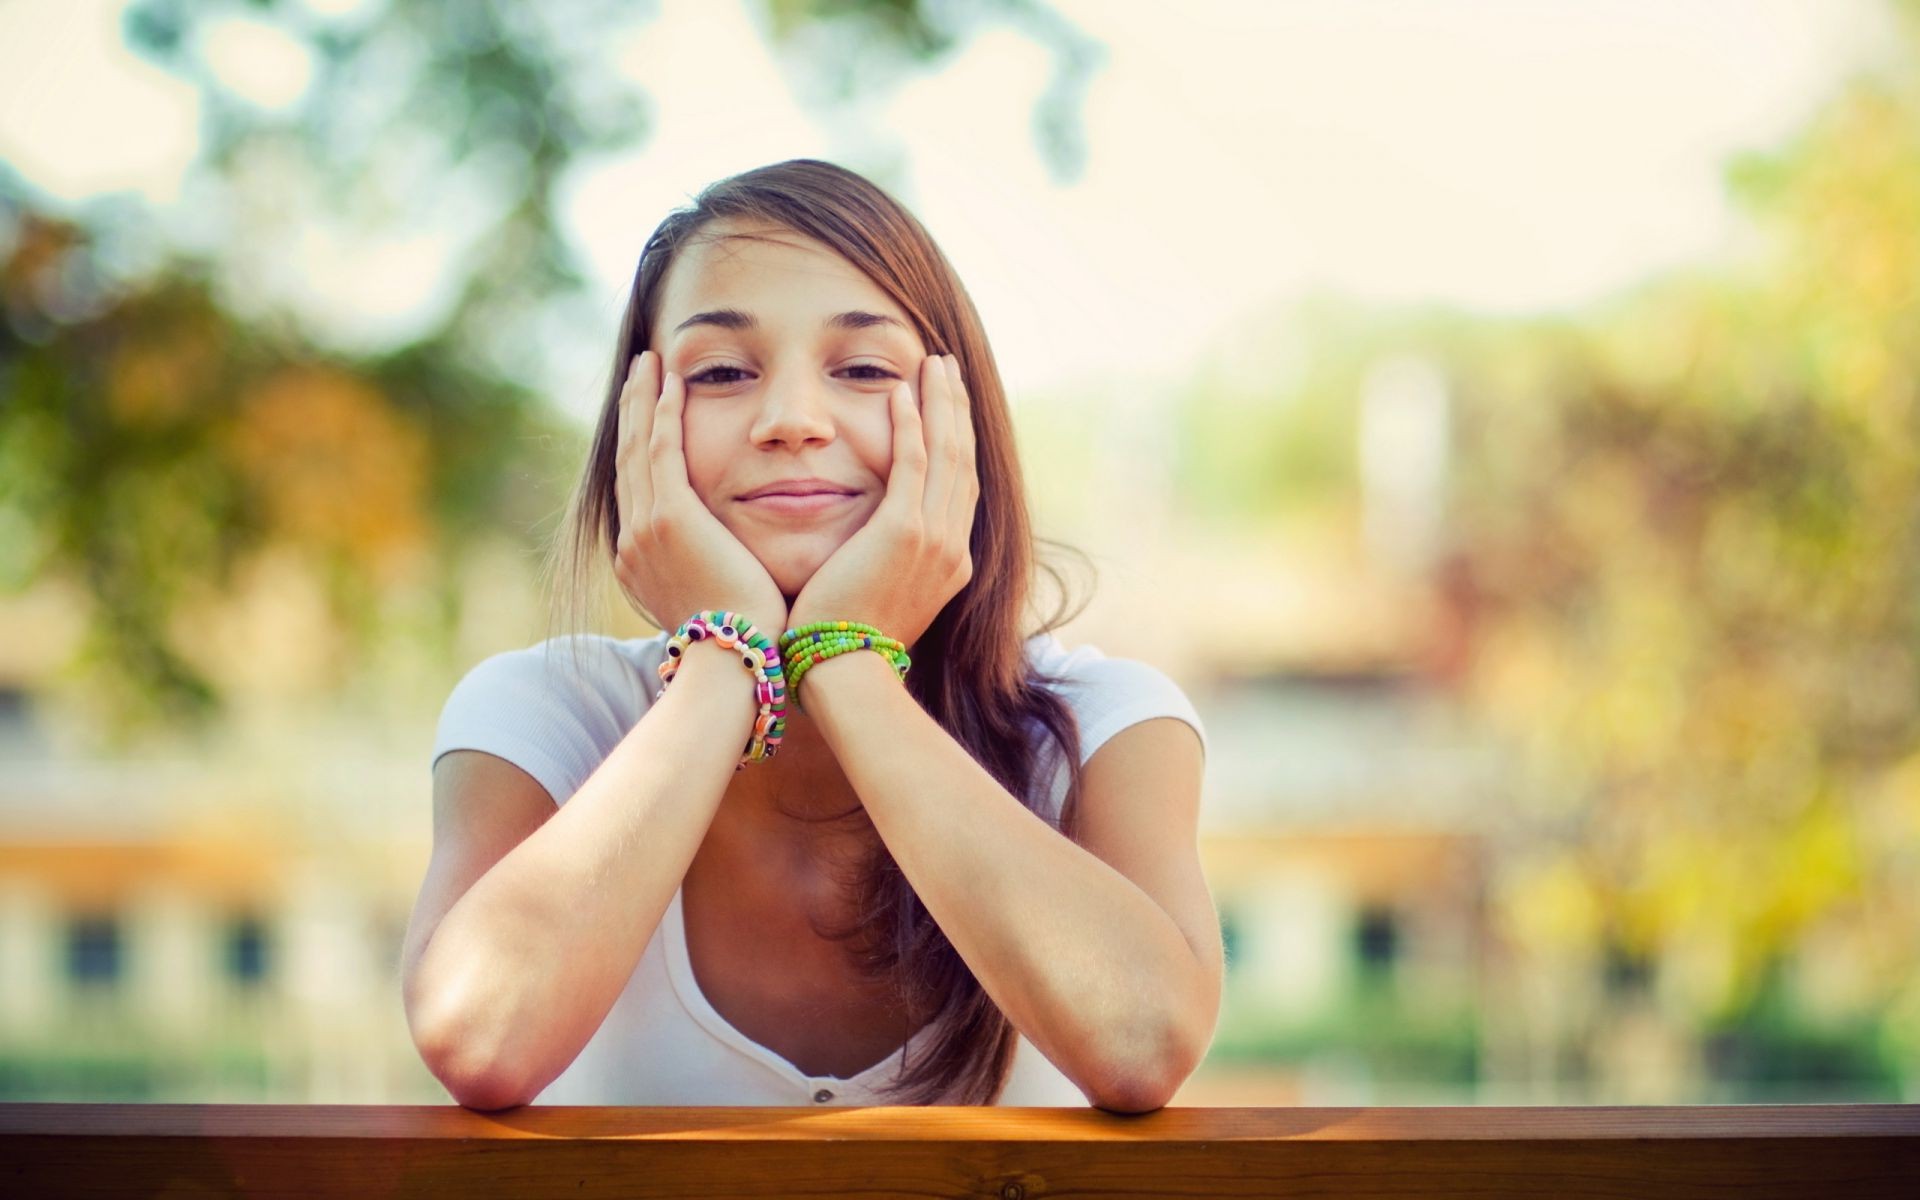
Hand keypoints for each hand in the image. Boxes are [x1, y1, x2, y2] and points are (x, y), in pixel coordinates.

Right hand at [611, 350, 788, 638]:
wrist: (732, 663)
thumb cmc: (742, 644)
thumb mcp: (718, 606)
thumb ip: (718, 577)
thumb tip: (736, 569)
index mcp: (642, 563)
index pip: (639, 491)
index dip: (640, 447)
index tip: (648, 417)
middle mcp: (633, 541)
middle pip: (629, 461)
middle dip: (633, 413)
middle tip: (640, 374)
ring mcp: (645, 527)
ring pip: (638, 447)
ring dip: (643, 400)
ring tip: (649, 364)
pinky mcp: (669, 517)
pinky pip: (660, 450)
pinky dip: (664, 413)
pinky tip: (672, 383)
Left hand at [787, 353, 977, 650]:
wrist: (846, 674)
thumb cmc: (849, 647)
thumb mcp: (881, 602)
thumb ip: (885, 567)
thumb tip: (871, 553)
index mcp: (951, 565)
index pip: (960, 489)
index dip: (956, 442)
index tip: (947, 408)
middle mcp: (953, 548)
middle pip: (964, 462)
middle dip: (957, 411)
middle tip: (948, 370)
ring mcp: (936, 539)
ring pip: (947, 453)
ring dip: (941, 404)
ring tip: (933, 365)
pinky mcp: (906, 532)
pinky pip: (915, 463)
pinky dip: (912, 424)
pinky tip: (902, 391)